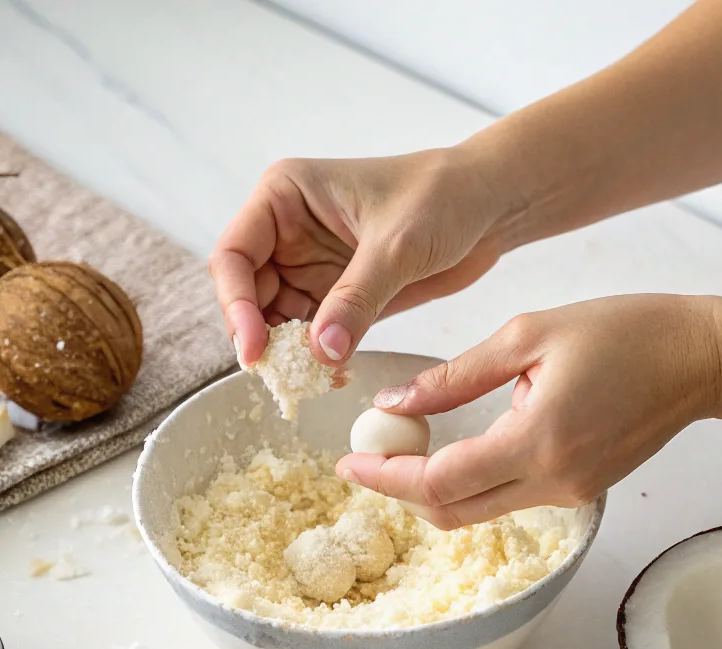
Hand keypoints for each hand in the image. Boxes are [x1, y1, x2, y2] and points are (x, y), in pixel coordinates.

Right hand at [209, 149, 508, 367]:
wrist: (488, 205)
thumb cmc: (442, 196)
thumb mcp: (396, 246)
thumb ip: (356, 299)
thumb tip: (320, 352)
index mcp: (285, 196)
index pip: (233, 255)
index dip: (235, 305)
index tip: (254, 349)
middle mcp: (288, 232)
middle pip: (248, 295)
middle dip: (261, 337)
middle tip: (281, 377)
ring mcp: (312, 267)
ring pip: (277, 321)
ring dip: (289, 354)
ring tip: (312, 380)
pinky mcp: (339, 296)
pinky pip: (313, 335)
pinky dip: (319, 358)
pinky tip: (335, 374)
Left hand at [336, 294, 721, 527]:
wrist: (700, 359)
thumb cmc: (623, 331)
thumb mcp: (527, 335)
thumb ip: (455, 378)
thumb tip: (394, 405)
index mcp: (538, 439)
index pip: (440, 481)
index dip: (387, 479)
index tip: (348, 463)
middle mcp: (553, 481)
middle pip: (452, 512)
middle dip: (400, 492)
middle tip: (365, 460)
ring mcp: (568, 493)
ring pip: (477, 512)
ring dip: (432, 490)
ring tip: (400, 451)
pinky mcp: (578, 492)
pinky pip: (507, 500)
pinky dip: (470, 484)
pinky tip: (454, 450)